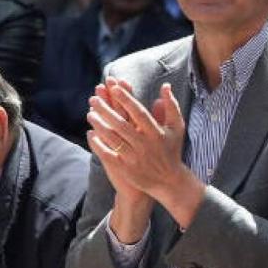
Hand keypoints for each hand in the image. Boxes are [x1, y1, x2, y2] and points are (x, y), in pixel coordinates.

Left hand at [89, 82, 202, 228]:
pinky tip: (91, 134)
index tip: (115, 87)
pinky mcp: (126, 169)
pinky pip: (108, 154)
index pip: (139, 112)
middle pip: (122, 124)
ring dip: (100, 125)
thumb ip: (171, 106)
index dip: (127, 99)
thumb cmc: (171, 150)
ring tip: (90, 114)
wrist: (169, 181)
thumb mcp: (176, 128)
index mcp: (157, 133)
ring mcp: (135, 157)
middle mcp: (145, 144)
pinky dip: (98, 144)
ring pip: (113, 138)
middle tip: (94, 98)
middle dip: (106, 110)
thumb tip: (165, 86)